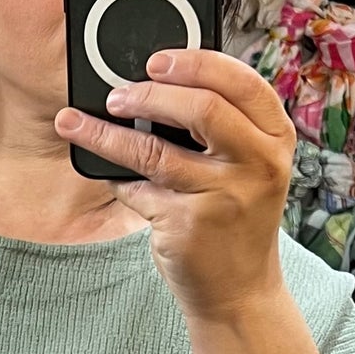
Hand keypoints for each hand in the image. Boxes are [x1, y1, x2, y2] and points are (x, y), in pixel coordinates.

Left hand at [56, 47, 294, 326]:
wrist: (239, 293)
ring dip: (107, 134)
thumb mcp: (249, 166)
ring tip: (78, 123)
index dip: (196, 62)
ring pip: (155, 150)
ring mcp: (226, 196)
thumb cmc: (236, 219)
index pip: (242, 82)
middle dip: (149, 93)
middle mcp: (259, 164)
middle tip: (116, 94)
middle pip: (202, 108)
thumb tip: (159, 81)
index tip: (157, 60)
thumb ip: (224, 126)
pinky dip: (119, 182)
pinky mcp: (190, 225)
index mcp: (276, 139)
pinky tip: (111, 177)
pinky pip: (139, 190)